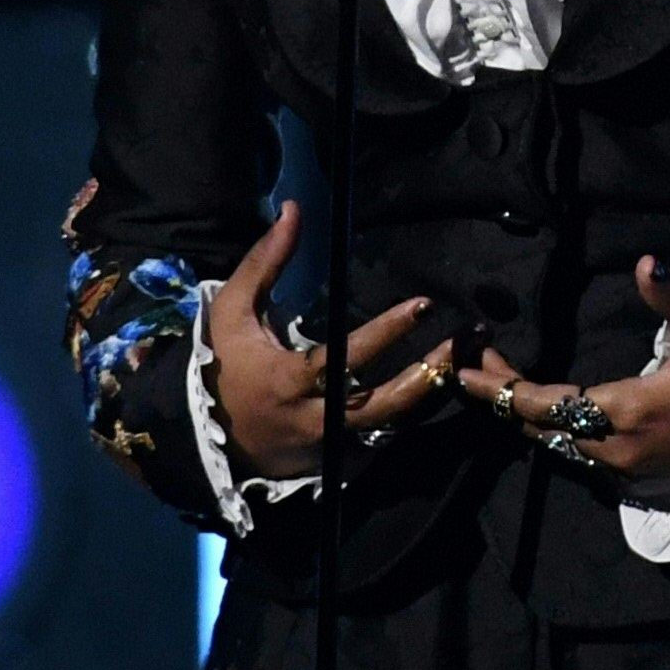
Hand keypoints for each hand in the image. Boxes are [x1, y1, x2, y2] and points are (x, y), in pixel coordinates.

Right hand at [204, 200, 452, 479]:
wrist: (206, 432)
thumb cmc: (224, 362)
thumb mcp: (234, 309)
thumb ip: (266, 261)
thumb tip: (293, 210)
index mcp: (286, 378)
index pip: (344, 357)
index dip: (385, 333)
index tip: (420, 306)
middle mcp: (312, 417)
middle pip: (378, 405)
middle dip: (425, 376)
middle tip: (460, 344)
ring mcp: (325, 445)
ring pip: (386, 427)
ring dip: (427, 396)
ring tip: (464, 365)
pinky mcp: (332, 460)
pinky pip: (378, 442)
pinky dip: (409, 420)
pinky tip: (441, 393)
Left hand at [456, 255, 669, 481]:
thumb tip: (645, 263)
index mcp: (624, 410)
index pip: (545, 405)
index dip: (502, 389)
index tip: (466, 368)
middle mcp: (614, 446)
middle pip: (540, 428)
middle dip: (502, 399)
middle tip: (469, 368)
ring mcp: (621, 466)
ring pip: (556, 444)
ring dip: (524, 416)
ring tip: (495, 383)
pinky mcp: (631, 475)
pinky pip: (576, 453)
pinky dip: (550, 430)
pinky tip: (536, 409)